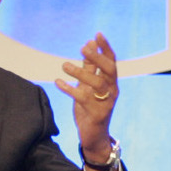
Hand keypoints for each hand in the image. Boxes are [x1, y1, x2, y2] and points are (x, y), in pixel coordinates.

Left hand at [58, 33, 118, 168]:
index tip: (97, 34)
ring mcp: (106, 102)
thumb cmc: (90, 108)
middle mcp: (112, 91)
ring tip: (64, 66)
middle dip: (97, 58)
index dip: (105, 48)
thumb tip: (89, 44)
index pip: (111, 61)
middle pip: (109, 70)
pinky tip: (58, 82)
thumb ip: (90, 67)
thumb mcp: (89, 85)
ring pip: (97, 83)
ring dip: (81, 73)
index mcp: (111, 82)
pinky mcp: (96, 114)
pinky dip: (69, 89)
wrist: (94, 136)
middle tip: (83, 48)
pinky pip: (83, 98)